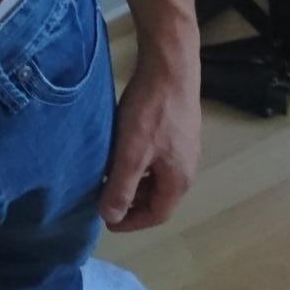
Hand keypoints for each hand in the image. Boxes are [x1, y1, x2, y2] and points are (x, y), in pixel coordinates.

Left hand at [98, 48, 201, 231]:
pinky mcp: (177, 128)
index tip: (107, 220)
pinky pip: (156, 157)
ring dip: (133, 181)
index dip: (131, 222)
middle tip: (104, 197)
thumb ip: (121, 187)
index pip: (156, 214)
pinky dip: (138, 162)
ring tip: (107, 175)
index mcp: (178, 180)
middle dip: (131, 202)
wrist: (170, 67)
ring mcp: (184, 147)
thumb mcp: (131, 153)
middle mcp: (186, 167)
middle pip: (157, 197)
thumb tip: (111, 217)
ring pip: (156, 175)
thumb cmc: (152, 113)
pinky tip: (121, 148)